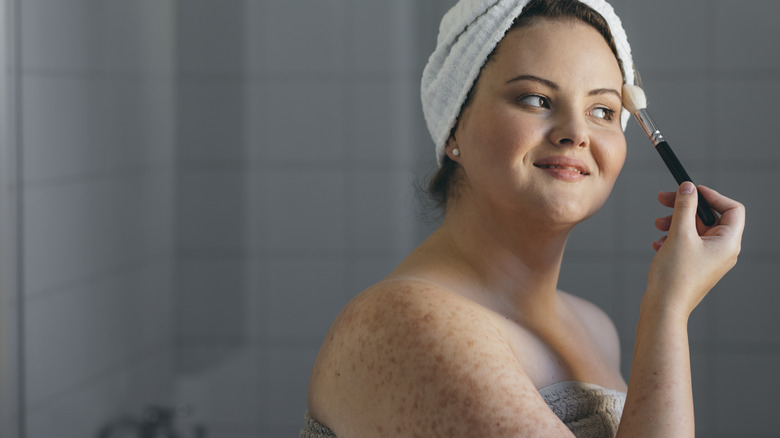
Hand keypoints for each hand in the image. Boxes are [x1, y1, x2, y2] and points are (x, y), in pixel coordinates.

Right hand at [645, 182, 744, 317]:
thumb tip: (688, 187)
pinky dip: (672, 237)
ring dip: (675, 222)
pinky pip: (687, 243)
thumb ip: (685, 207)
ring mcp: (709, 259)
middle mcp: (723, 250)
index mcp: (728, 242)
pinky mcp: (696, 266)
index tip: (691, 190)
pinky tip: (658, 243)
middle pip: (709, 217)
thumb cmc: (675, 276)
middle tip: (663, 199)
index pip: (732, 209)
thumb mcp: (679, 235)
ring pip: (695, 229)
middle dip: (685, 207)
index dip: (712, 195)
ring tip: (657, 224)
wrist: (664, 307)